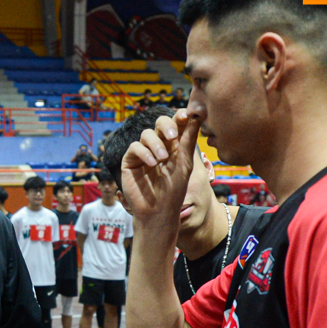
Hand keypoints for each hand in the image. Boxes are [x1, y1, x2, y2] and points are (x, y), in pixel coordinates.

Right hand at [120, 109, 199, 224]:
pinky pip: (135, 147)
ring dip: (156, 144)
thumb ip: (188, 140)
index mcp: (174, 146)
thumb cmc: (174, 191)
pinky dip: (144, 152)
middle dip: (166, 126)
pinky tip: (152, 164)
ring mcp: (143, 153)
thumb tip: (196, 116)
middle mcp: (158, 146)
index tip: (187, 115)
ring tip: (162, 159)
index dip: (180, 117)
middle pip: (160, 123)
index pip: (176, 124)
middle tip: (173, 136)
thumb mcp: (185, 164)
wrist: (159, 212)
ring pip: (146, 134)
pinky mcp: (130, 161)